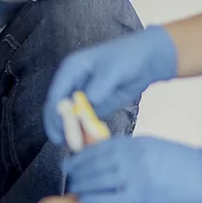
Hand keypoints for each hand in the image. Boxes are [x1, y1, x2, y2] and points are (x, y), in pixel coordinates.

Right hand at [42, 26, 177, 144]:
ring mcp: (82, 95)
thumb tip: (89, 100)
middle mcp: (73, 83)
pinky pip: (84, 121)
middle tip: (69, 143)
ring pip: (70, 118)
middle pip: (58, 109)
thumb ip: (100, 85)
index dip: (54, 115)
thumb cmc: (128, 57)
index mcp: (71, 69)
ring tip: (80, 146)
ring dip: (72, 132)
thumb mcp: (113, 69)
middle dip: (61, 127)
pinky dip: (85, 131)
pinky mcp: (94, 105)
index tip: (59, 132)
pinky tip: (91, 140)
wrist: (147, 60)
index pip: (56, 95)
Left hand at [63, 136, 201, 202]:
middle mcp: (130, 156)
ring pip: (97, 178)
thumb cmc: (186, 163)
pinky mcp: (141, 194)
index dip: (83, 156)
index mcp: (134, 143)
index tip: (75, 163)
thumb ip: (133, 152)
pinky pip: (109, 196)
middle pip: (93, 162)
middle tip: (71, 179)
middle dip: (78, 171)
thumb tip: (114, 158)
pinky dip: (93, 197)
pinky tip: (84, 201)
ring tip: (74, 191)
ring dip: (82, 184)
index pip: (99, 147)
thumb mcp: (155, 148)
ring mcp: (134, 174)